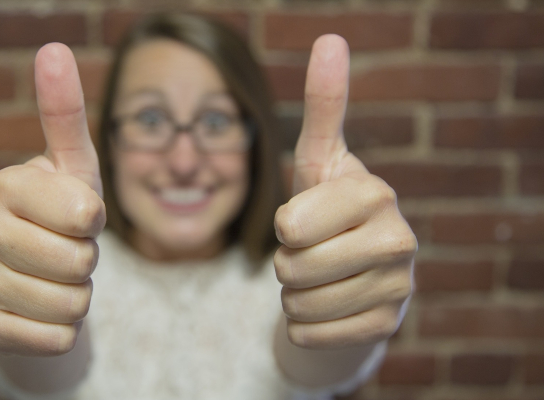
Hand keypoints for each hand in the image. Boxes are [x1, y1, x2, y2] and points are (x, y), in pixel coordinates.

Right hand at [0, 43, 104, 355]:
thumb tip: (54, 48)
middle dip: (87, 261)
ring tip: (53, 277)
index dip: (94, 221)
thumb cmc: (60, 212)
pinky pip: (53, 340)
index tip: (75, 215)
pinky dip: (61, 331)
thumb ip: (65, 113)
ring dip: (77, 296)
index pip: (86, 215)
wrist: (31, 272)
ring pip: (71, 306)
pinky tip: (39, 309)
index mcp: (4, 184)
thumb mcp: (73, 166)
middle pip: (80, 264)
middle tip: (64, 248)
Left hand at [273, 35, 416, 349]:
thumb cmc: (327, 210)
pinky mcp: (387, 326)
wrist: (355, 273)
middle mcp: (398, 238)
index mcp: (374, 193)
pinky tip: (329, 306)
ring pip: (298, 304)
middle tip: (311, 252)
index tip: (306, 219)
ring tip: (321, 276)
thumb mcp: (320, 160)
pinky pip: (310, 334)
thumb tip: (331, 38)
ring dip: (294, 294)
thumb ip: (324, 106)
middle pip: (291, 268)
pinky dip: (304, 325)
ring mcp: (398, 287)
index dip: (284, 226)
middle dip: (285, 263)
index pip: (289, 225)